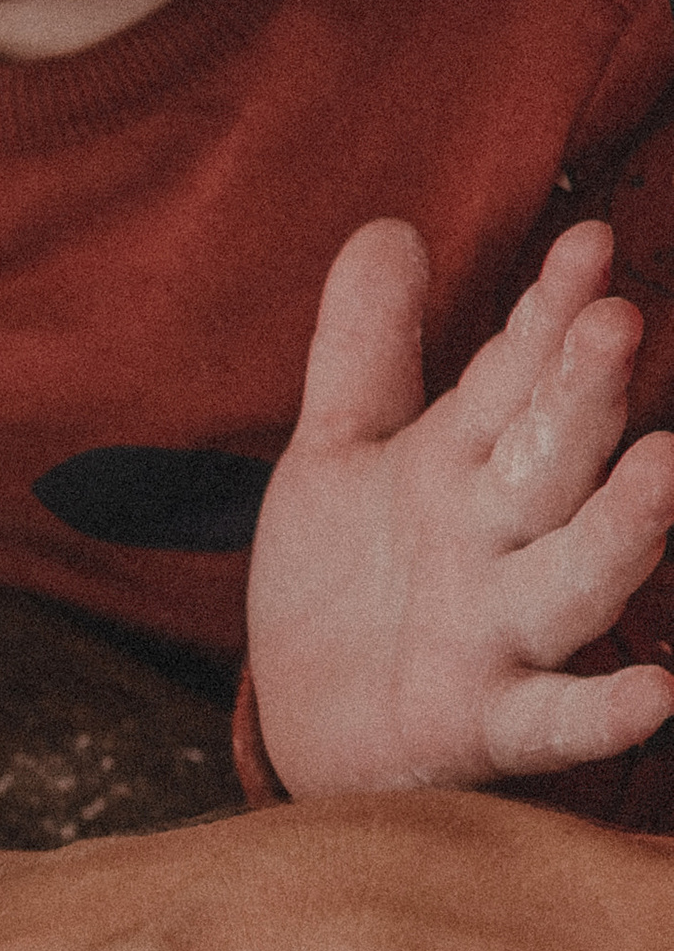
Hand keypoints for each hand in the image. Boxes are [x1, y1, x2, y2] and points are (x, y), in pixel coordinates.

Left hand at [247, 216, 673, 795]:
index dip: (548, 313)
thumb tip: (390, 227)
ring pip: (573, 578)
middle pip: (551, 460)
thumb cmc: (346, 581)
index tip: (584, 244)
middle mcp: (500, 541)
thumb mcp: (337, 451)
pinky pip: (554, 721)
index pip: (515, 376)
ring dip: (621, 530)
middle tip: (613, 325)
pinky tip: (658, 696)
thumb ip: (366, 349)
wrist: (312, 723)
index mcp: (467, 463)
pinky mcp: (486, 723)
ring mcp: (501, 632)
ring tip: (665, 470)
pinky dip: (603, 714)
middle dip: (581, 396)